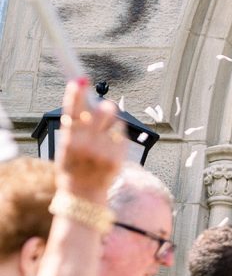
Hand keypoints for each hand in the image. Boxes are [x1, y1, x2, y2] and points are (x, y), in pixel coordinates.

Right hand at [56, 79, 125, 202]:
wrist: (83, 195)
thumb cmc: (73, 167)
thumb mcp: (66, 148)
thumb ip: (75, 127)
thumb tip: (88, 102)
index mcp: (70, 141)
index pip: (72, 112)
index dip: (76, 95)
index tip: (79, 80)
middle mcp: (87, 146)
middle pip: (103, 112)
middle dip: (104, 107)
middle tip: (103, 108)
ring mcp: (104, 152)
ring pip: (115, 121)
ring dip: (111, 122)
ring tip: (103, 136)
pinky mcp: (118, 158)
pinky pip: (121, 135)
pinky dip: (117, 136)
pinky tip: (109, 147)